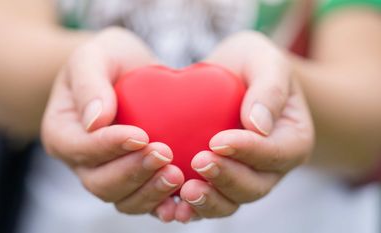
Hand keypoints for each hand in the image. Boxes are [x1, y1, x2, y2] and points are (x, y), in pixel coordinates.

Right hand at [41, 27, 183, 220]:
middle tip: (164, 154)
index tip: (140, 135)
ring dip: (150, 192)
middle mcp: (81, 162)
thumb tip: (95, 122)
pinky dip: (163, 205)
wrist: (129, 71)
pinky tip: (184, 199)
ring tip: (177, 175)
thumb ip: (89, 83)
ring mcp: (108, 174)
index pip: (80, 148)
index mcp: (62, 133)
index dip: (109, 147)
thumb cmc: (108, 59)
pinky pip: (146, 202)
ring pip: (123, 199)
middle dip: (133, 172)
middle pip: (100, 182)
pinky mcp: (134, 180)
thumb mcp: (93, 56)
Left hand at [175, 31, 314, 221]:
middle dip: (226, 178)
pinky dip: (191, 208)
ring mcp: (245, 178)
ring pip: (231, 202)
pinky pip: (207, 201)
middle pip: (254, 186)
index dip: (247, 151)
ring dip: (209, 201)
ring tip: (184, 192)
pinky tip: (171, 205)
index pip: (275, 153)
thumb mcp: (265, 61)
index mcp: (292, 140)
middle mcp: (271, 167)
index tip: (218, 141)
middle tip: (198, 162)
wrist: (231, 76)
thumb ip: (269, 88)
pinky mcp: (218, 182)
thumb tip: (257, 125)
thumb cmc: (252, 65)